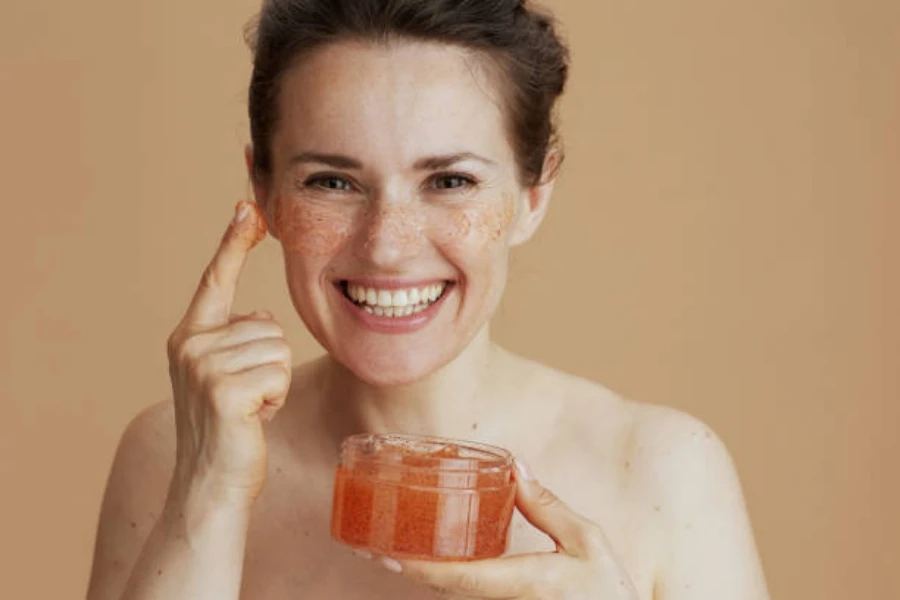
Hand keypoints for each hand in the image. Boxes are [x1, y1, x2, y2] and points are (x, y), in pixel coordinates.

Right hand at [165, 201, 290, 508]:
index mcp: (190, 336)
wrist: (211, 484)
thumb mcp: (226, 375)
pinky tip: (254, 419)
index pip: (215, 280)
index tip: (248, 207)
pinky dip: (276, 399)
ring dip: (275, 383)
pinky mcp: (224, 390)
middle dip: (272, 364)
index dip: (233, 243)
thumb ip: (237, 339)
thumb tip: (261, 316)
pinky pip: (278, 373)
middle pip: (269, 326)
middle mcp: (190, 344)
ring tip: (249, 409)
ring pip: (278, 349)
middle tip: (248, 398)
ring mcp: (203, 366)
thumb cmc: (231, 429)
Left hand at [377, 461, 638, 599]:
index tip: (383, 553)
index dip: (414, 566)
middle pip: (441, 588)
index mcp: (520, 582)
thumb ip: (548, 506)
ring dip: (420, 573)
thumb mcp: (588, 541)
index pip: (454, 577)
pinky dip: (443, 577)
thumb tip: (515, 468)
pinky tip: (430, 560)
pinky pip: (468, 594)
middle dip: (405, 567)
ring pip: (452, 593)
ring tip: (390, 547)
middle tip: (370, 546)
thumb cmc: (609, 590)